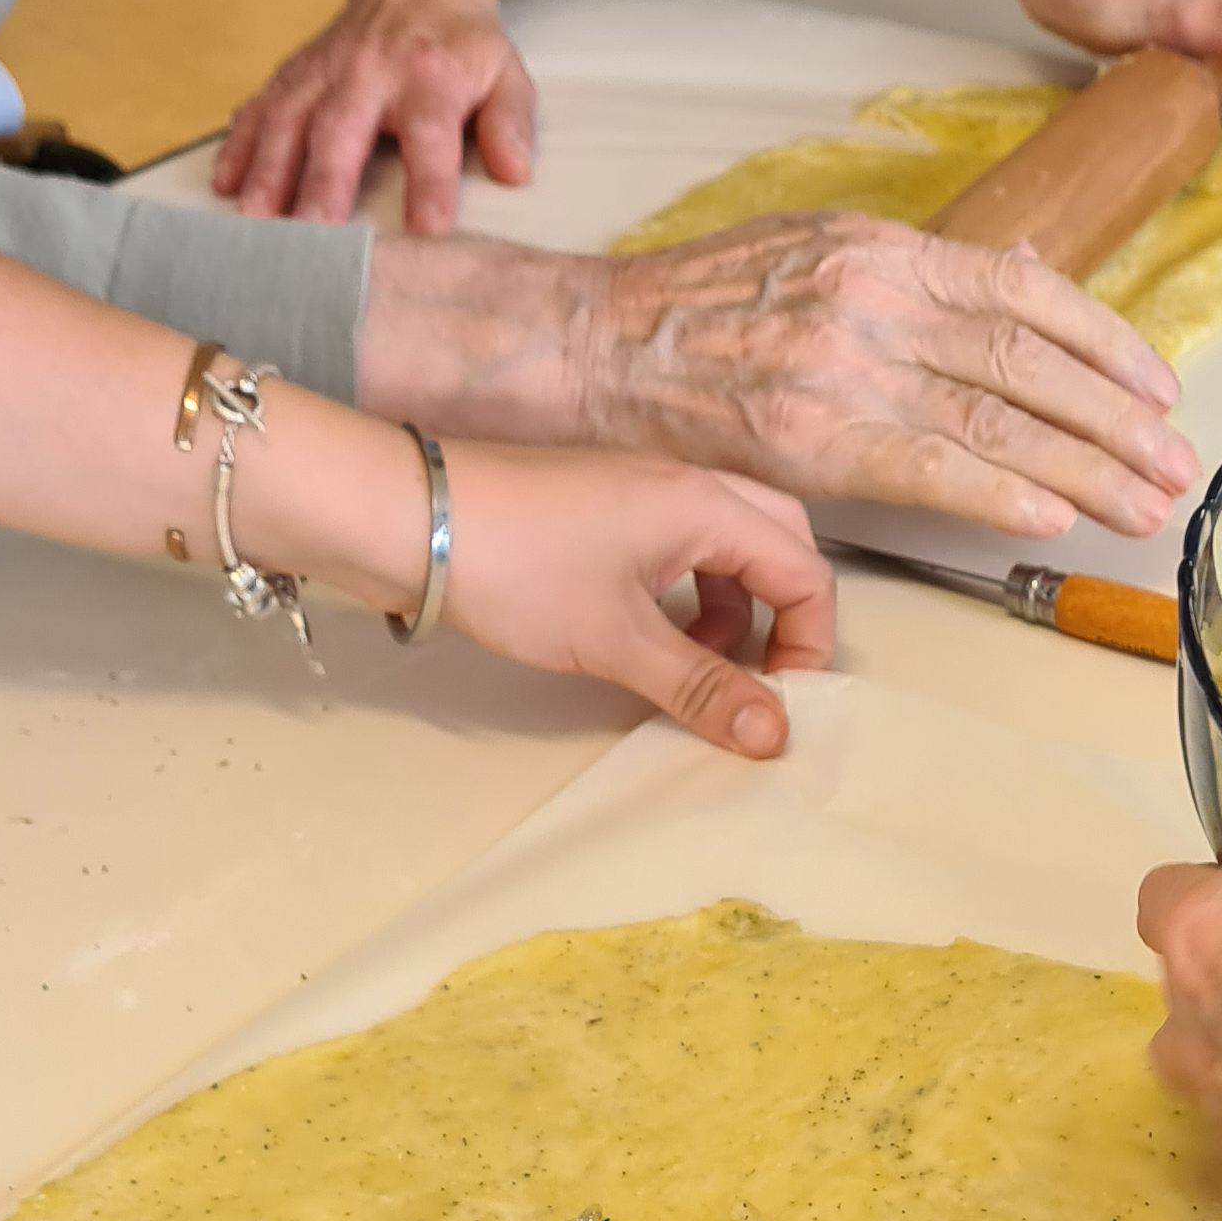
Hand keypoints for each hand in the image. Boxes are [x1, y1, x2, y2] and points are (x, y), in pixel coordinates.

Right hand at [213, 0, 535, 234]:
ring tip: (257, 218)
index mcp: (431, 77)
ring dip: (269, 169)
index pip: (431, 133)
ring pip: (288, 118)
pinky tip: (225, 182)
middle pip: (341, 127)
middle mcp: (370, 71)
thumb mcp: (506, 75)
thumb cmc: (464, 46)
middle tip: (312, 232)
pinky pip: (260, 106)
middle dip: (324, 181)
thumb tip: (515, 170)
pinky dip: (240, 144)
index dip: (430, 181)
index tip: (426, 227)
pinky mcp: (294, 72)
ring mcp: (324, 70)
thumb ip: (512, 122)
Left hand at [437, 443, 834, 756]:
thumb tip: (771, 735)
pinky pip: (683, 541)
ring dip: (734, 603)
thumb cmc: (517, 569)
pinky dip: (689, 588)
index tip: (778, 700)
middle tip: (760, 672)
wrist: (411, 518)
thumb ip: (699, 686)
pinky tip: (649, 630)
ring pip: (731, 541)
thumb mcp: (616, 640)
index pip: (806, 573)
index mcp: (706, 506)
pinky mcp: (608, 503)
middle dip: (785, 613)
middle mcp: (688, 485)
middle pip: (781, 542)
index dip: (809, 642)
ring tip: (695, 659)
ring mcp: (646, 488)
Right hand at [571, 212, 1197, 537]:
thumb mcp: (821, 246)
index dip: (1107, 342)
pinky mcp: (814, 437)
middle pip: (1029, 364)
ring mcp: (847, 369)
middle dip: (1118, 420)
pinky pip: (930, 468)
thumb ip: (918, 271)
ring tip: (1142, 501)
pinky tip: (1051, 516)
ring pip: (997, 420)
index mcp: (887, 250)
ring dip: (1086, 468)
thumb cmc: (707, 304)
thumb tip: (1019, 279)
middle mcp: (878, 300)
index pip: (1028, 293)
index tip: (1159, 386)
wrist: (600, 343)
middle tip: (1174, 461)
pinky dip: (1000, 493)